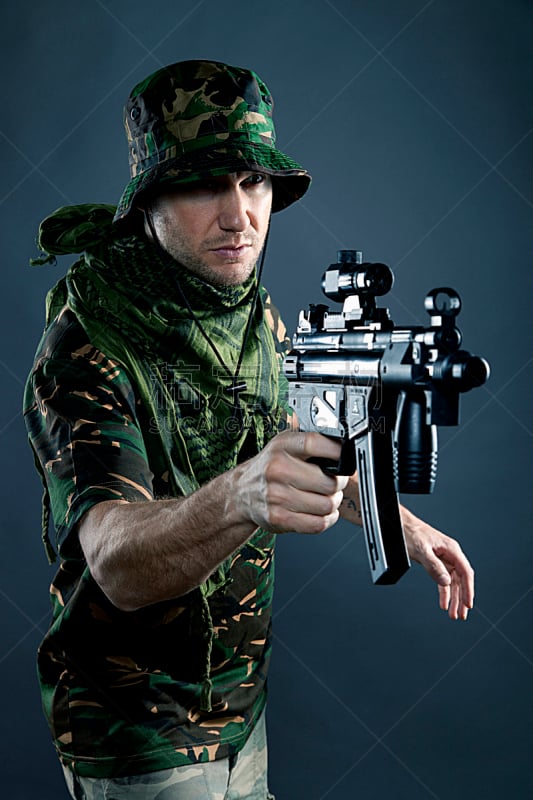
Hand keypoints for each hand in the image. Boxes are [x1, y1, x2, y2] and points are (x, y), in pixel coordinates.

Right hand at [236, 431, 348, 533]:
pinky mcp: (279, 519)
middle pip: (328, 482)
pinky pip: (318, 524)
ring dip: (332, 503)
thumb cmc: (270, 468)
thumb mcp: (284, 446)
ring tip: (325, 497)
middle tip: (334, 483)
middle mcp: (277, 470)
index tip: (344, 458)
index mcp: (282, 446)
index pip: (315, 444)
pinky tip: (322, 512)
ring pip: (327, 505)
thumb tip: (344, 448)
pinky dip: (327, 519)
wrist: (241, 492)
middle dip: (338, 484)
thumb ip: (311, 444)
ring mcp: (277, 496)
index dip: (337, 452)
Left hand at [400, 505, 474, 619]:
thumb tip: (446, 582)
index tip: (468, 604)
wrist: (401, 524)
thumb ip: (434, 566)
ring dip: (454, 598)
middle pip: (461, 580)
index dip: (468, 589)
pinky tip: (444, 603)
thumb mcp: (421, 551)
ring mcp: (444, 558)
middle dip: (462, 598)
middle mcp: (450, 554)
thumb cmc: (411, 533)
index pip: (465, 572)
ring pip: (453, 582)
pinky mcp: (436, 562)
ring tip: (454, 614)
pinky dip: (444, 592)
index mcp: (451, 549)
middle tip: (462, 615)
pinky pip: (443, 580)